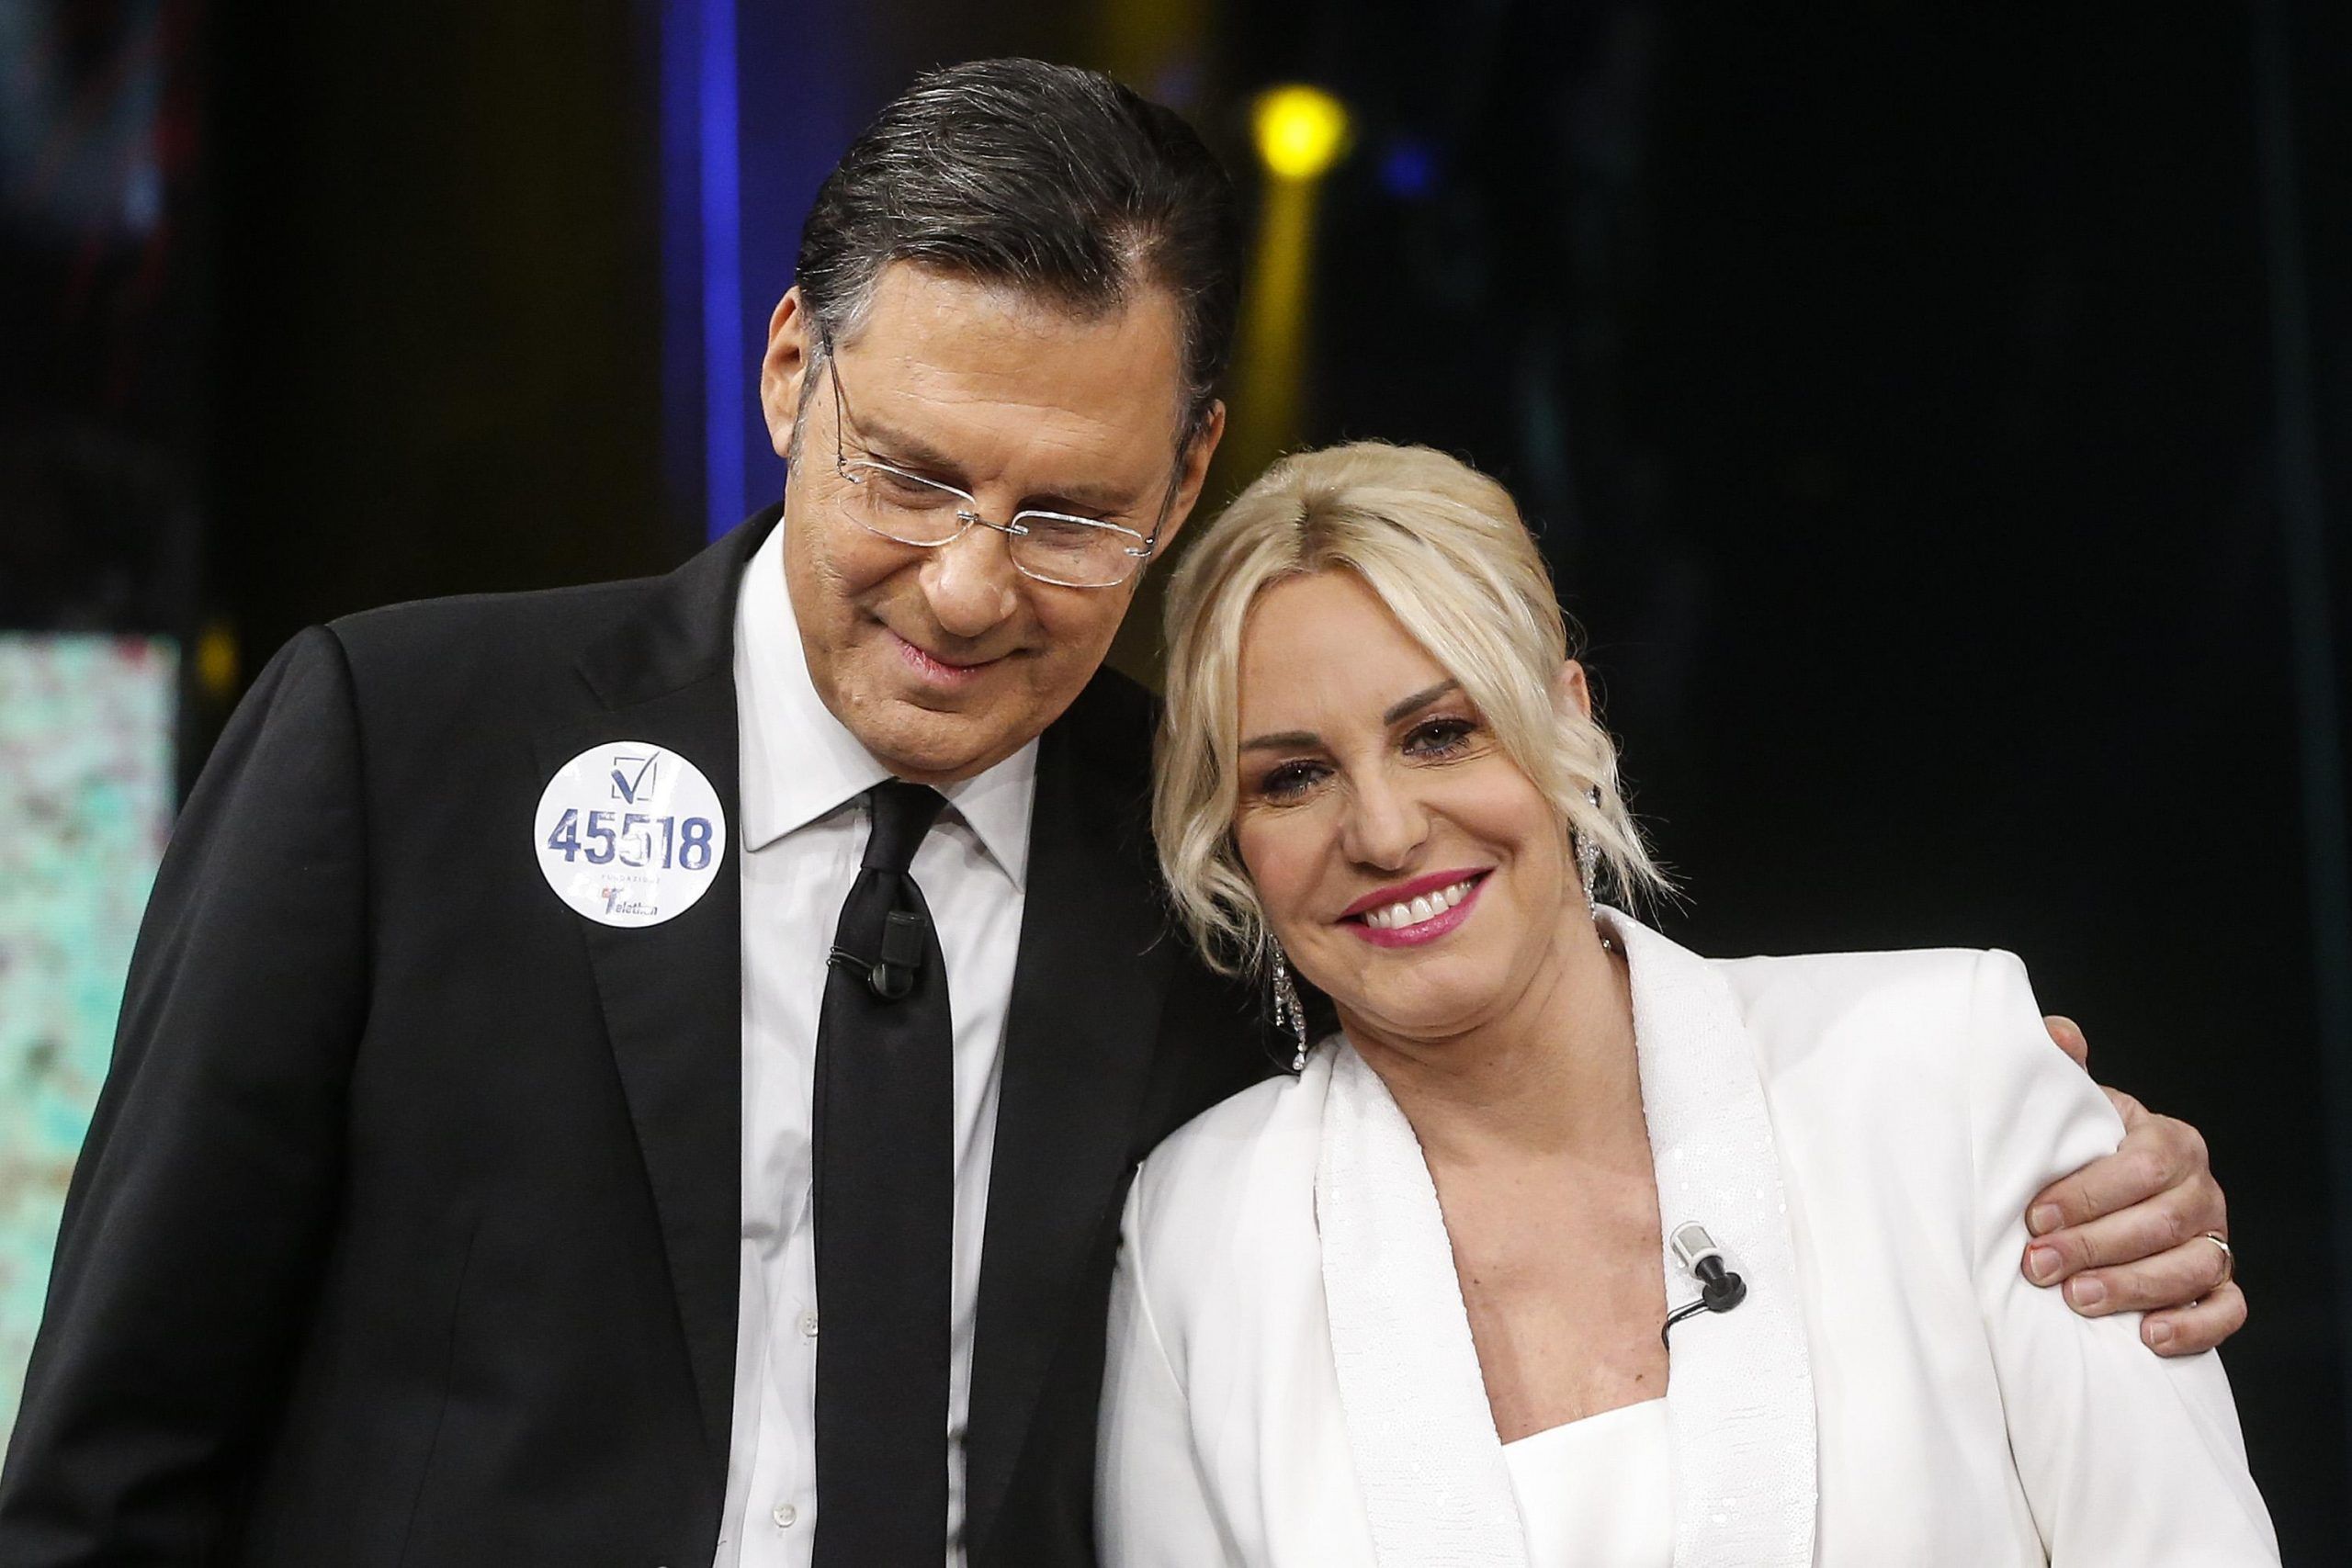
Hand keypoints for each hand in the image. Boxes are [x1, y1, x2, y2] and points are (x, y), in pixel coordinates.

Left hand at [2019, 1015, 2242, 1355]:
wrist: (2101, 1195)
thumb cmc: (2080, 1151)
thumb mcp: (2071, 1109)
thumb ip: (2063, 1070)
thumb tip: (2058, 1035)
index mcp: (2170, 1141)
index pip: (2142, 1166)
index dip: (2088, 1194)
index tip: (2034, 1217)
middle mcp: (2202, 1191)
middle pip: (2163, 1223)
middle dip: (2095, 1247)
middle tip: (2038, 1266)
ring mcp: (2216, 1240)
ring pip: (2194, 1268)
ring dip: (2134, 1288)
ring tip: (2078, 1299)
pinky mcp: (2220, 1285)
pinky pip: (2227, 1310)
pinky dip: (2194, 1326)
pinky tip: (2149, 1336)